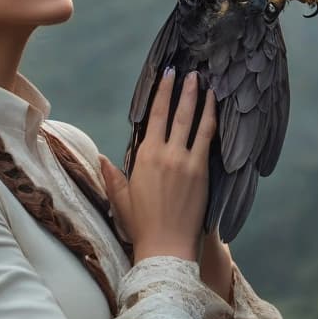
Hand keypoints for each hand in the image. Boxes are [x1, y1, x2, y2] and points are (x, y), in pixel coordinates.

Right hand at [100, 70, 216, 263]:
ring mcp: (187, 162)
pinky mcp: (202, 172)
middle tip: (191, 73)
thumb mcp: (121, 198)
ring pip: (196, 123)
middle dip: (184, 90)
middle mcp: (166, 153)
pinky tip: (216, 112)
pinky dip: (212, 122)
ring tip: (207, 84)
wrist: (166, 246)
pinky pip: (208, 140)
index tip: (167, 75)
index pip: (154, 116)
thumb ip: (112, 175)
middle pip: (177, 113)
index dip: (162, 92)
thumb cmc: (142, 224)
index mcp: (145, 156)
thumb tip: (101, 159)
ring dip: (202, 101)